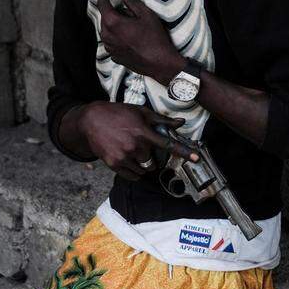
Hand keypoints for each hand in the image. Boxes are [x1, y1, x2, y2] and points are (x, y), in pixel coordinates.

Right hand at [77, 102, 197, 180]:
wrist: (91, 120)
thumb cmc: (118, 113)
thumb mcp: (140, 112)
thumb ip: (161, 120)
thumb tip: (180, 122)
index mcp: (143, 132)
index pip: (168, 144)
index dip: (184, 152)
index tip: (196, 158)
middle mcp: (135, 146)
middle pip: (153, 161)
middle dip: (151, 157)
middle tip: (141, 147)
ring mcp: (123, 156)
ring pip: (143, 169)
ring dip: (142, 164)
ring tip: (132, 151)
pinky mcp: (114, 164)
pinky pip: (132, 176)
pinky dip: (134, 172)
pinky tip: (129, 161)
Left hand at [97, 0, 185, 84]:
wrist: (160, 63)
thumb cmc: (155, 38)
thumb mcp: (146, 15)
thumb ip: (132, 1)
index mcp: (113, 23)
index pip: (102, 4)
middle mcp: (107, 36)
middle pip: (104, 18)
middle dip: (111, 10)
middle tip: (122, 6)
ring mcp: (110, 48)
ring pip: (107, 30)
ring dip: (113, 24)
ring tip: (127, 22)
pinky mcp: (115, 56)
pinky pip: (111, 42)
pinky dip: (116, 36)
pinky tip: (128, 36)